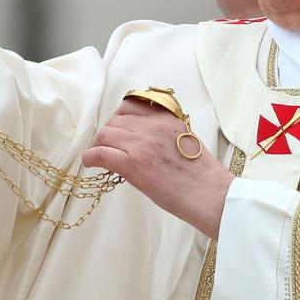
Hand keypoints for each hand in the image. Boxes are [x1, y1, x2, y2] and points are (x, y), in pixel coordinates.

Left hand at [81, 98, 233, 238]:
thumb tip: (139, 141)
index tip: (118, 130)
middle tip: (106, 148)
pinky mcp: (133, 164)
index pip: (131, 105)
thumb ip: (162, 134)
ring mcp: (141, 143)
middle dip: (108, 134)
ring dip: (98, 145)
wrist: (210, 195)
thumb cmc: (201, 176)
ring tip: (98, 157)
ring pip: (105, 134)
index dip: (119, 118)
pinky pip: (100, 153)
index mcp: (166, 118)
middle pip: (115, 121)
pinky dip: (90, 158)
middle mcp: (152, 125)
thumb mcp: (184, 141)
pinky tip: (90, 164)